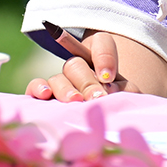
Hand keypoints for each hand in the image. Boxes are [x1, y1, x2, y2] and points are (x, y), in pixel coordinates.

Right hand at [24, 28, 165, 101]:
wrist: (107, 123)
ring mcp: (61, 82)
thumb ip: (127, 91)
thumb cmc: (119, 106)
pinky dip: (38, 88)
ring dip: (67, 90)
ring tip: (76, 101)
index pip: (101, 42)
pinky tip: (45, 95)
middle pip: (76, 64)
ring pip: (58, 78)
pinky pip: (36, 86)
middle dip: (87, 83)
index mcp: (102, 63)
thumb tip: (110, 92)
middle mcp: (79, 68)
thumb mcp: (130, 95)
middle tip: (97, 97)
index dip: (103, 56)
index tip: (108, 76)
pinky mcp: (44, 95)